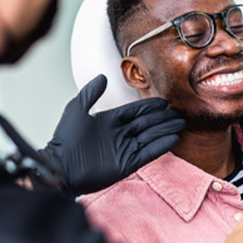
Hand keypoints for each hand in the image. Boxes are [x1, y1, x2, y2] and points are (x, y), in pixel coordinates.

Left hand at [40, 74, 185, 196]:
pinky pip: (148, 153)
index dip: (149, 106)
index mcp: (109, 121)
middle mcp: (119, 134)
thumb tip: (103, 76)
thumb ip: (90, 93)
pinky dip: (161, 146)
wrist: (61, 166)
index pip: (134, 111)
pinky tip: (174, 138)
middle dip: (163, 118)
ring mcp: (124, 149)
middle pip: (146, 123)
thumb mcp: (76, 109)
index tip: (164, 102)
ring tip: (181, 123)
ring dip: (166, 129)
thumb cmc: (65, 138)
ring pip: (150, 136)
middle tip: (179, 113)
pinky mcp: (127, 164)